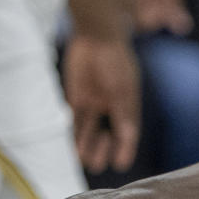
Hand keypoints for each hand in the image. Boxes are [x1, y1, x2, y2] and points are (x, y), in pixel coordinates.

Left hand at [63, 34, 140, 172]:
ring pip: (88, 130)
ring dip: (86, 144)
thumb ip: (124, 113)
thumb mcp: (122, 88)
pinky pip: (73, 119)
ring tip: (82, 157)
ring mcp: (92, 101)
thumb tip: (129, 137)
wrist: (95, 34)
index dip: (125, 149)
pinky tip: (69, 144)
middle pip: (106, 134)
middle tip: (96, 163)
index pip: (126, 132)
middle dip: (102, 149)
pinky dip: (72, 132)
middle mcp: (109, 106)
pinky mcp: (75, 95)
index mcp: (126, 104)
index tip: (121, 164)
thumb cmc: (115, 59)